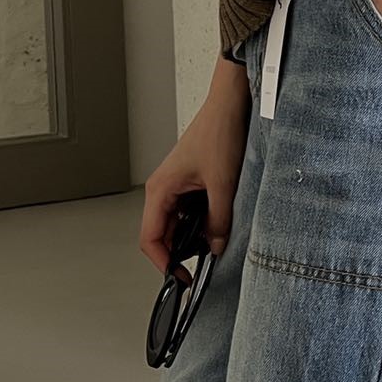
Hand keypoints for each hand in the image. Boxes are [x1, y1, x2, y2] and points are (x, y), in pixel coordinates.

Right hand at [139, 55, 250, 275]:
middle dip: (182, 250)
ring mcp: (177, 185)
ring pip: (178, 223)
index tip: (181, 277)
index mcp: (160, 190)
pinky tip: (220, 220)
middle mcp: (163, 189)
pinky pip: (190, 210)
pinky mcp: (191, 182)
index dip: (164, 262)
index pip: (150, 239)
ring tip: (216, 237)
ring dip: (194, 235)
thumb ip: (219, 221)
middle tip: (206, 258)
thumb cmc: (219, 132)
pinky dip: (203, 221)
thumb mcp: (223, 185)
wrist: (230, 105)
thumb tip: (215, 248)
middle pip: (163, 233)